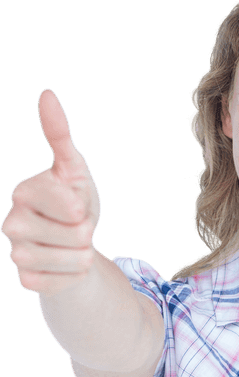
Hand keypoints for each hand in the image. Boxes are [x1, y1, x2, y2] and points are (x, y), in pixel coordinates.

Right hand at [0, 88, 101, 294]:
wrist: (70, 246)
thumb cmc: (73, 202)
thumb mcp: (73, 169)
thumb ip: (59, 134)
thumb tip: (46, 94)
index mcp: (23, 191)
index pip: (69, 203)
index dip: (84, 207)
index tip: (75, 205)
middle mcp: (12, 222)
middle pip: (77, 233)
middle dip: (88, 232)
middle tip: (76, 228)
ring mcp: (17, 254)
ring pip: (74, 260)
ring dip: (84, 255)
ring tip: (73, 247)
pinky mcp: (27, 280)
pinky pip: (63, 282)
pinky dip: (74, 276)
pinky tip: (64, 267)